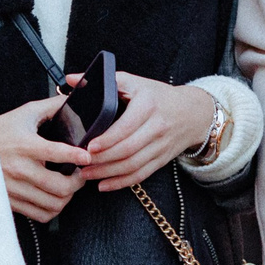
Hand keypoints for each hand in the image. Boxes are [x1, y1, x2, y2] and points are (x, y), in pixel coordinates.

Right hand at [0, 96, 87, 222]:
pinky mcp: (11, 202)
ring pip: (54, 203)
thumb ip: (51, 107)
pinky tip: (54, 198)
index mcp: (25, 146)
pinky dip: (53, 209)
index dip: (76, 156)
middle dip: (78, 182)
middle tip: (81, 174)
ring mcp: (15, 188)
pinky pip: (41, 215)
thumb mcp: (23, 115)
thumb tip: (73, 98)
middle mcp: (20, 169)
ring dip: (68, 197)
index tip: (87, 156)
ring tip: (69, 187)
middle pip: (60, 186)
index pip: (56, 152)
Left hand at [80, 74, 216, 191]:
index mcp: (148, 104)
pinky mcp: (162, 159)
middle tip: (81, 163)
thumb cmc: (157, 96)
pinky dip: (121, 182)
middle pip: (128, 149)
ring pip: (133, 165)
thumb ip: (103, 80)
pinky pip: (141, 175)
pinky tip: (104, 185)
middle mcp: (157, 126)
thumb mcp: (134, 82)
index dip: (107, 140)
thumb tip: (70, 79)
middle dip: (102, 160)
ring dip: (108, 173)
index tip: (89, 147)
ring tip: (87, 174)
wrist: (193, 112)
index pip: (126, 126)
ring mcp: (161, 145)